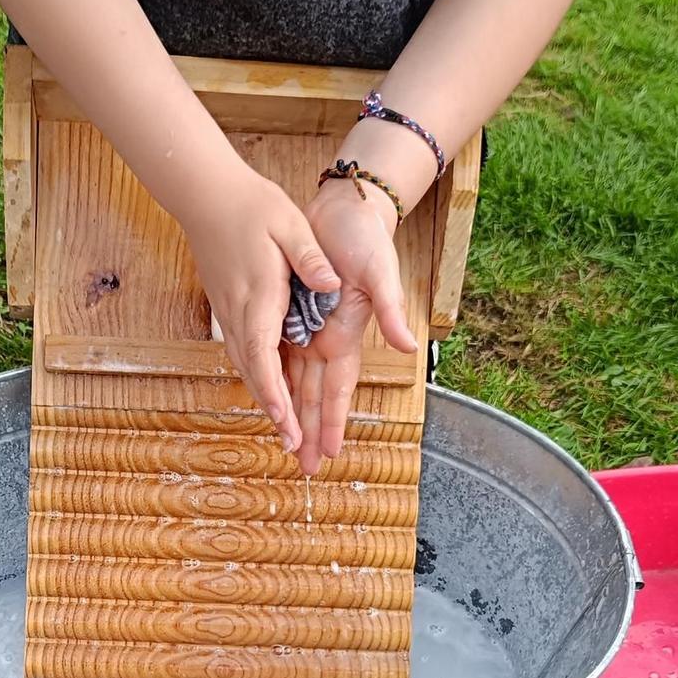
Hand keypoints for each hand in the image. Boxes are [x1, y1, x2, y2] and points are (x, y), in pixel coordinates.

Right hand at [180, 165, 338, 452]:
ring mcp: (229, 312)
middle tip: (293, 448)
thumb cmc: (251, 205)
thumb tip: (334, 285)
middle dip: (274, 412)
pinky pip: (244, 353)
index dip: (273, 391)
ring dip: (267, 401)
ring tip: (286, 435)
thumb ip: (310, 257)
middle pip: (254, 372)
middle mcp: (240, 312)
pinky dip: (259, 379)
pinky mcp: (228, 309)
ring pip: (247, 367)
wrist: (206, 194)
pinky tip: (272, 397)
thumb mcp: (289, 224)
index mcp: (259, 295)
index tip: (285, 420)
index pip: (262, 353)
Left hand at [286, 177, 420, 475]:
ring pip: (296, 381)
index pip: (338, 389)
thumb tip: (407, 345)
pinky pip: (280, 353)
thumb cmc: (365, 238)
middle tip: (305, 468)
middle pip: (314, 395)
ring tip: (289, 447)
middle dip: (311, 432)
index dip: (332, 421)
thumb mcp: (380, 272)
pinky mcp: (291, 314)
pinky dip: (276, 379)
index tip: (329, 454)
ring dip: (293, 414)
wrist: (345, 208)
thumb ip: (390, 309)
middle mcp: (325, 338)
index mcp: (345, 334)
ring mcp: (308, 328)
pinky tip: (270, 400)